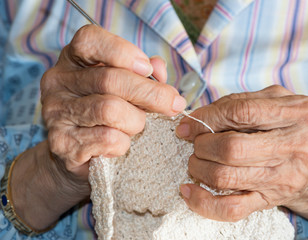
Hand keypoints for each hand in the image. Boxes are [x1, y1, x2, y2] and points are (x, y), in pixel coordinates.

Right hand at [8, 25, 185, 230]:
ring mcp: (57, 113)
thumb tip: (159, 69)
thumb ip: (143, 73)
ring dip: (136, 121)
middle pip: (109, 79)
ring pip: (110, 110)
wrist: (78, 152)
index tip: (147, 68)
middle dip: (150, 93)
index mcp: (73, 60)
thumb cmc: (106, 113)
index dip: (122, 51)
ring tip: (138, 126)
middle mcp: (58, 82)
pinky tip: (120, 144)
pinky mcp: (62, 143)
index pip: (89, 40)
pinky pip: (108, 139)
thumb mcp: (124, 86)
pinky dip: (124, 143)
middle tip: (174, 104)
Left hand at [176, 85, 307, 230]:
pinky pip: (231, 208)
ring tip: (196, 160)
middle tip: (196, 142)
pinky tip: (189, 191)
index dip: (207, 117)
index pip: (241, 112)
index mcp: (299, 114)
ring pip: (226, 177)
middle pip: (231, 149)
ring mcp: (284, 178)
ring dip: (199, 168)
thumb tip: (198, 116)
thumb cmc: (300, 127)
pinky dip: (203, 202)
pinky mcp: (271, 200)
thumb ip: (242, 101)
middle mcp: (295, 147)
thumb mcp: (282, 101)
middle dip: (201, 145)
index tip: (188, 123)